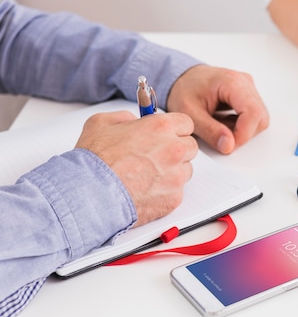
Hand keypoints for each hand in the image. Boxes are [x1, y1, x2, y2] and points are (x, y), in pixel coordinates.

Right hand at [75, 110, 197, 226]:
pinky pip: (177, 191)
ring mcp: (176, 176)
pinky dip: (165, 192)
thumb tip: (134, 120)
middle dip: (176, 149)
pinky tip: (146, 191)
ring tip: (148, 176)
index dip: (175, 129)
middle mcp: (174, 150)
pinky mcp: (174, 198)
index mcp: (161, 128)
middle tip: (157, 156)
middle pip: (190, 147)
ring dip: (173, 171)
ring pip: (186, 170)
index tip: (169, 134)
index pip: (186, 123)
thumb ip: (125, 117)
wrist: (89, 195)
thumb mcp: (101, 123)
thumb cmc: (94, 162)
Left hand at [166, 65, 269, 153]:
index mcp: (232, 82)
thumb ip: (210, 131)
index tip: (228, 145)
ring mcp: (249, 88)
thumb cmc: (183, 89)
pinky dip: (240, 125)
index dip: (243, 135)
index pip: (253, 113)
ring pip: (259, 119)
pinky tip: (223, 121)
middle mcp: (245, 83)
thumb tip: (229, 146)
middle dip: (243, 134)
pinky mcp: (248, 95)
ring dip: (241, 130)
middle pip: (260, 117)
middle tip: (220, 136)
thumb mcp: (189, 113)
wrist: (181, 78)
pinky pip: (254, 117)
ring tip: (219, 125)